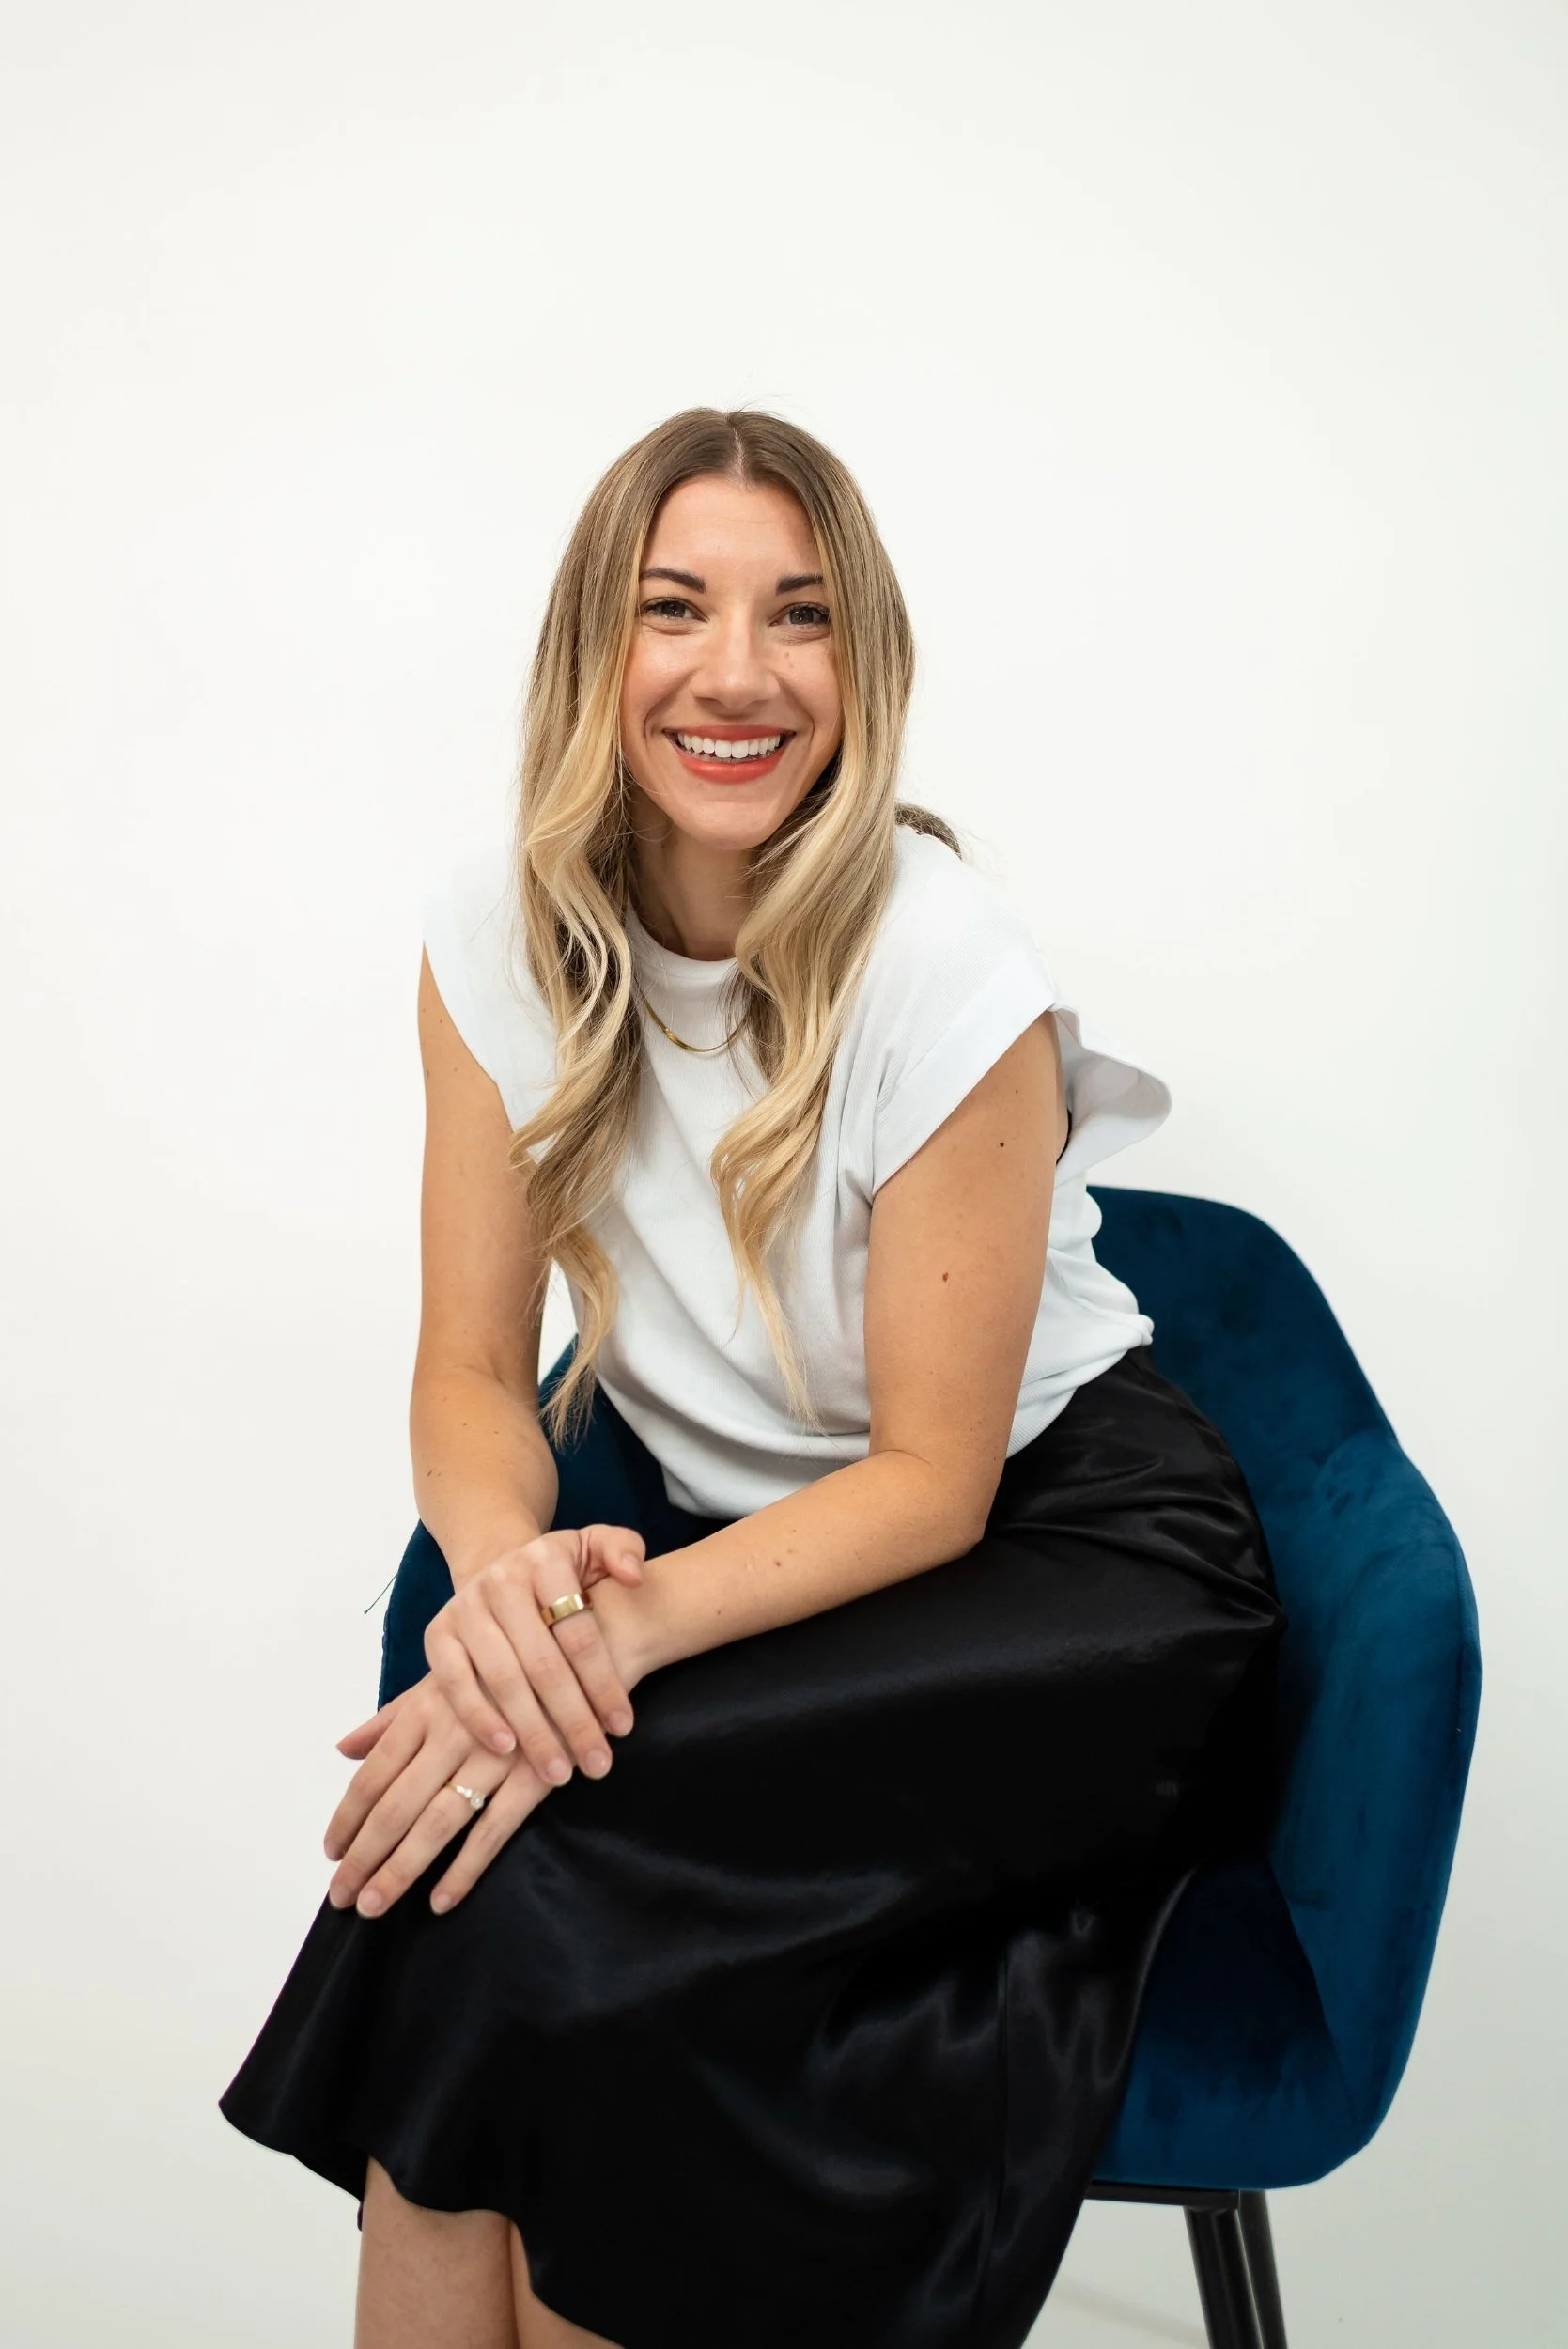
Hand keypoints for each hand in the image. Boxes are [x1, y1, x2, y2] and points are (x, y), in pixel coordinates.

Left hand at [325, 1674, 553, 1917]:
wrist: (581, 1647)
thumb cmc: (504, 1663)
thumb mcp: (443, 1677)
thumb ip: (392, 1717)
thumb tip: (344, 1748)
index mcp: (426, 1708)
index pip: (374, 1773)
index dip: (348, 1817)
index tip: (330, 1853)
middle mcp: (452, 1733)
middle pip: (396, 1805)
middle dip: (364, 1856)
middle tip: (342, 1896)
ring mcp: (495, 1756)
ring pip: (437, 1823)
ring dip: (401, 1869)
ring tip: (374, 1906)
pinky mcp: (535, 1774)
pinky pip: (493, 1830)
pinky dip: (465, 1868)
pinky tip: (441, 1900)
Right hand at [423, 1523, 646, 1787]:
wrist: (501, 1570)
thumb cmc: (562, 1573)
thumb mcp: (596, 1548)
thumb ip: (624, 1550)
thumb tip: (633, 1576)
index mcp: (545, 1559)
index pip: (579, 1632)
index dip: (603, 1683)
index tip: (623, 1727)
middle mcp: (501, 1581)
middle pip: (543, 1664)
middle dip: (573, 1720)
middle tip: (597, 1764)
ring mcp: (465, 1609)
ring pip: (502, 1680)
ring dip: (532, 1731)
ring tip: (559, 1772)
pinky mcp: (437, 1635)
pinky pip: (454, 1684)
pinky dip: (479, 1718)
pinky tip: (507, 1750)